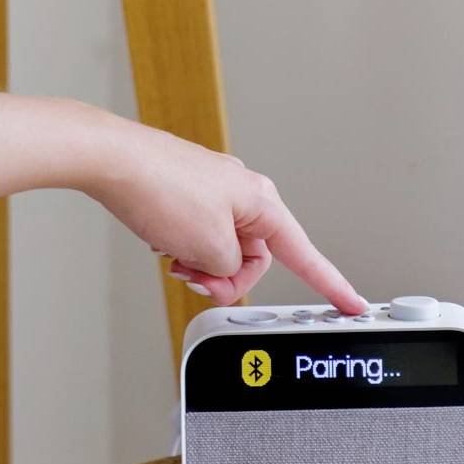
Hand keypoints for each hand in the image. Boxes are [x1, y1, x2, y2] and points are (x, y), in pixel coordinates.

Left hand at [83, 113, 366, 311]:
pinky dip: (182, 248)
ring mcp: (212, 192)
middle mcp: (242, 192)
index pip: (304, 254)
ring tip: (174, 256)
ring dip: (199, 264)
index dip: (330, 284)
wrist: (111, 159)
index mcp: (260, 201)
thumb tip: (225, 269)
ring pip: (220, 250)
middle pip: (252, 258)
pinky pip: (196, 236)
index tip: (352, 304)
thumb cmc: (158, 188)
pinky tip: (162, 242)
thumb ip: (231, 270)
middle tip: (198, 279)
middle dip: (226, 277)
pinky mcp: (184, 195)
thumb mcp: (208, 248)